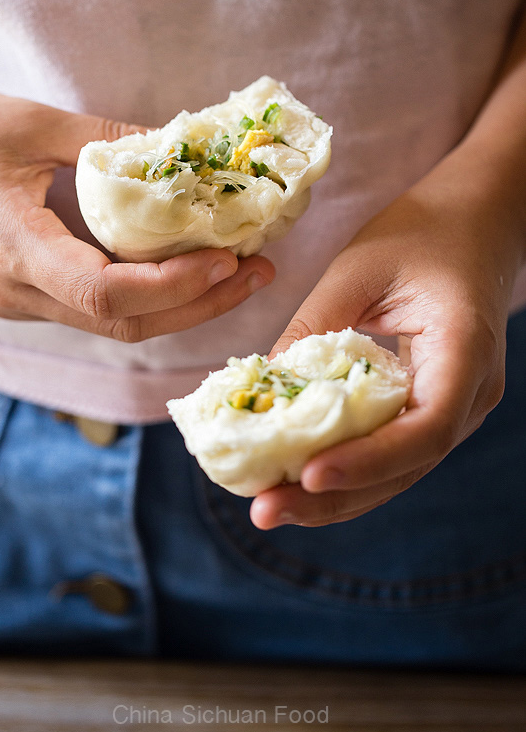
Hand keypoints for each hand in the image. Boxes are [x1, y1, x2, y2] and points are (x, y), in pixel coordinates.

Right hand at [0, 80, 274, 340]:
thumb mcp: (28, 122)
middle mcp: (14, 291)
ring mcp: (15, 299)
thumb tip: (184, 151)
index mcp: (10, 247)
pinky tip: (182, 266)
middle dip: (198, 305)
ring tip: (237, 269)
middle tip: (258, 271)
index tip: (228, 258)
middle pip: (120, 323)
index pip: (105, 293)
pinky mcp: (20, 292)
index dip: (174, 285)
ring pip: (110, 322)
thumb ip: (106, 140)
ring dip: (179, 304)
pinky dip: (146, 292)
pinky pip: (93, 305)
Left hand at [250, 143, 522, 528]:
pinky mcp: (432, 405)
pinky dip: (347, 468)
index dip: (368, 460)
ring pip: (398, 470)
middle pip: (408, 466)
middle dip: (336, 497)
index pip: (426, 428)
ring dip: (336, 496)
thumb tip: (259, 388)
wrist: (473, 220)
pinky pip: (391, 449)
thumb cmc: (421, 232)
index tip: (309, 474)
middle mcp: (470, 392)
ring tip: (270, 508)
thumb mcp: (358, 268)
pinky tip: (295, 478)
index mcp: (464, 350)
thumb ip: (314, 325)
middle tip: (266, 511)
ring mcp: (456, 404)